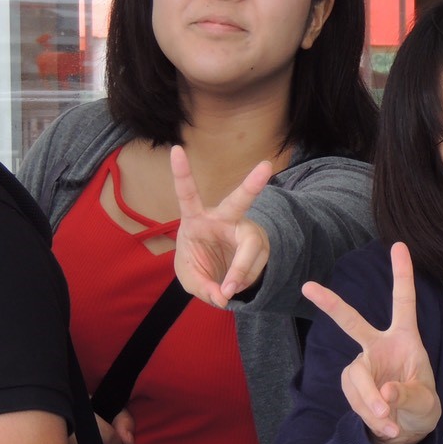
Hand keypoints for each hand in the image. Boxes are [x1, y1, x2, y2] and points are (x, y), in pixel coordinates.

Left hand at [171, 144, 272, 307]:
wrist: (221, 276)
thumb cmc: (199, 265)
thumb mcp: (190, 278)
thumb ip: (202, 286)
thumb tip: (223, 294)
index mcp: (197, 218)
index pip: (188, 194)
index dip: (182, 172)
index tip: (176, 149)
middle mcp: (224, 218)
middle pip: (239, 201)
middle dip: (252, 185)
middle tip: (266, 166)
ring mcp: (246, 231)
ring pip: (251, 248)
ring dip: (240, 273)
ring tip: (227, 290)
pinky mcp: (260, 246)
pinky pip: (257, 266)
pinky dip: (244, 282)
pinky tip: (235, 285)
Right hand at [301, 242, 441, 443]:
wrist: (403, 432)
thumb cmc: (420, 407)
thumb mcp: (425, 403)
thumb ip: (408, 396)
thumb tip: (385, 393)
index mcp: (405, 339)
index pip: (403, 302)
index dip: (401, 274)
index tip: (398, 245)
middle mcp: (379, 346)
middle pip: (352, 322)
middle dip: (331, 304)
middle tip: (308, 287)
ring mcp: (362, 364)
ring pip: (355, 377)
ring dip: (370, 403)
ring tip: (389, 422)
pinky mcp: (350, 383)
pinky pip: (354, 397)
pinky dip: (368, 414)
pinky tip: (383, 424)